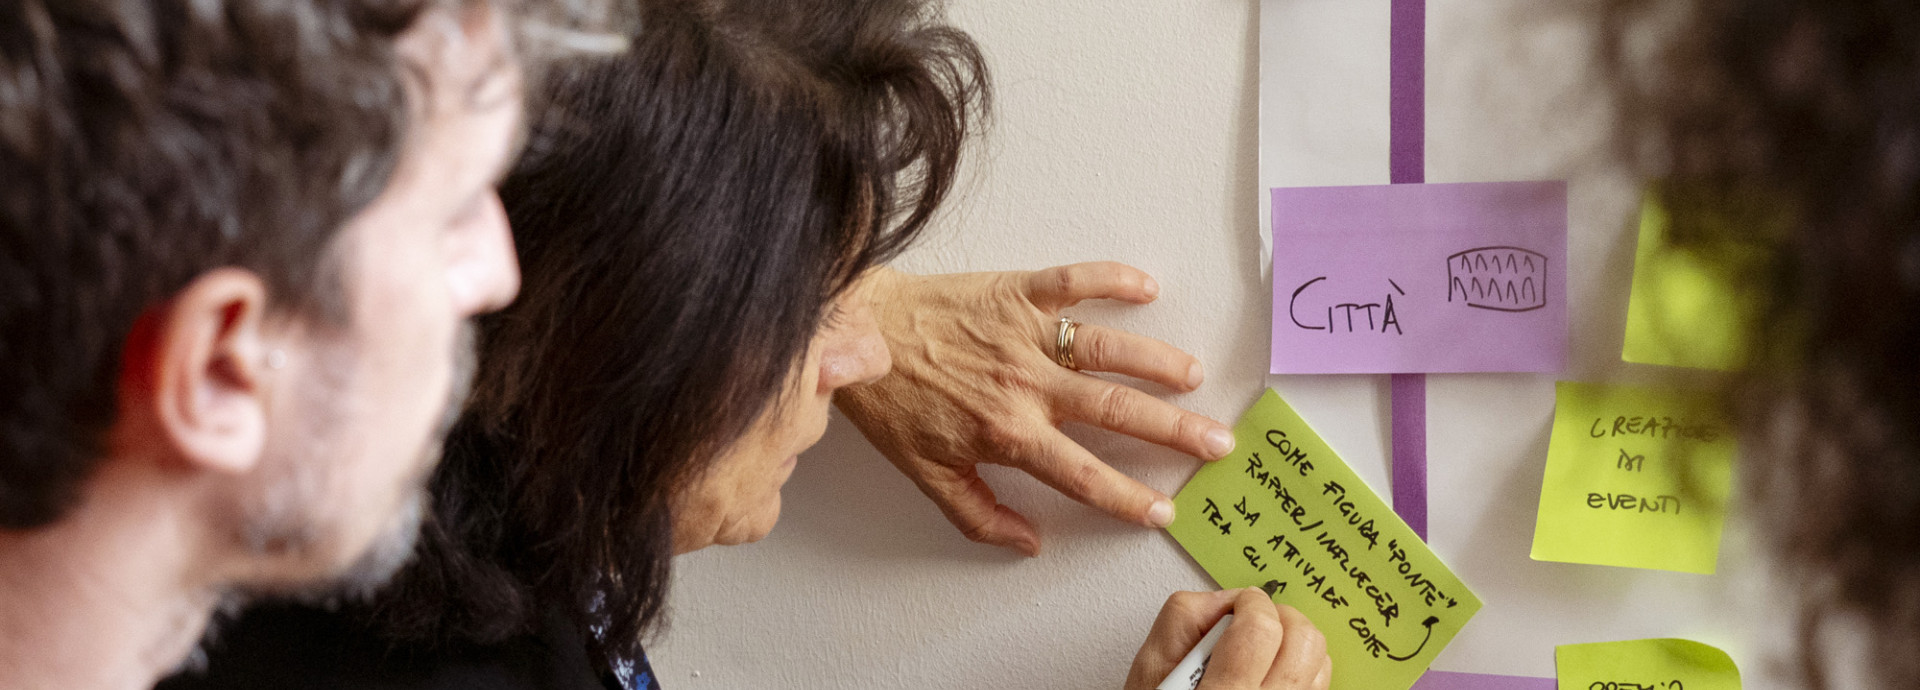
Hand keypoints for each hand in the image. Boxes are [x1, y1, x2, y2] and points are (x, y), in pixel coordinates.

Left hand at [834, 262, 1236, 555]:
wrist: (860, 334)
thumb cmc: (894, 404)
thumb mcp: (928, 475)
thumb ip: (980, 514)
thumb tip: (1029, 544)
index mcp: (1008, 434)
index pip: (1083, 474)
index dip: (1127, 498)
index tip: (1164, 511)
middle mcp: (1026, 385)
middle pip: (1115, 411)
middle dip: (1173, 432)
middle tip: (1217, 443)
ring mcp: (1024, 334)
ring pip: (1105, 348)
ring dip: (1156, 361)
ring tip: (1195, 376)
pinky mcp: (1016, 292)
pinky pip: (1073, 281)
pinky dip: (1111, 279)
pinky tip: (1148, 288)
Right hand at [1125, 589, 1331, 689]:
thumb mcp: (1150, 670)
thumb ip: (1182, 621)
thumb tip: (1224, 600)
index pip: (1260, 630)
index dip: (1252, 603)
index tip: (1240, 605)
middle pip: (1304, 643)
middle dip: (1281, 616)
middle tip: (1255, 619)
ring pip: (1320, 663)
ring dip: (1293, 642)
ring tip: (1263, 647)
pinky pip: (1318, 685)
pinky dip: (1300, 668)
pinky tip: (1270, 673)